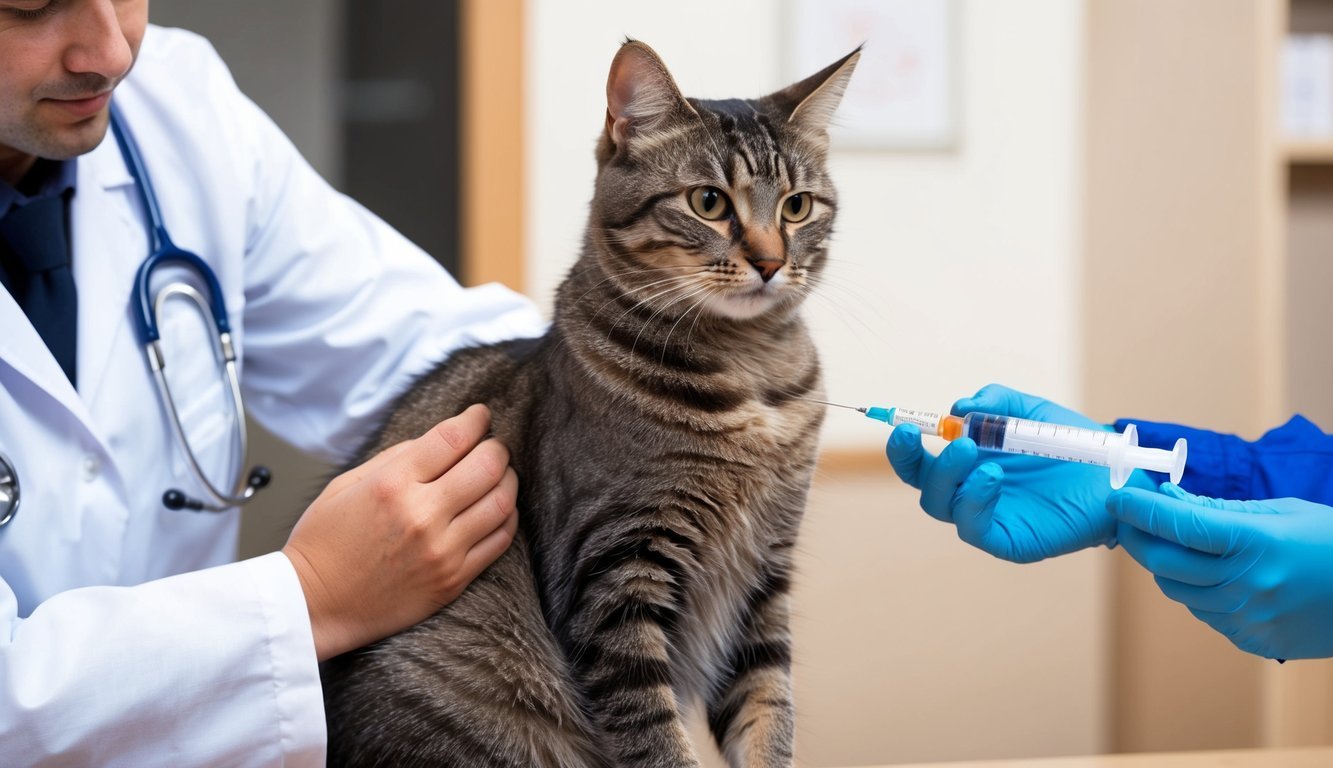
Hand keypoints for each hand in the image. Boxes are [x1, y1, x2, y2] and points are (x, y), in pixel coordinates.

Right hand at [282, 404, 518, 660]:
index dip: (476, 419)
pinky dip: (506, 517)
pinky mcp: (453, 579)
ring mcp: (442, 550)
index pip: (454, 437)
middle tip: (491, 445)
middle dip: (496, 447)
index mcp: (392, 484)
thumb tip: (442, 441)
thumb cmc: (324, 542)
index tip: (480, 415)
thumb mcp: (346, 484)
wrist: (315, 605)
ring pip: (502, 502)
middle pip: (489, 465)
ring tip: (498, 475)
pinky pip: (501, 539)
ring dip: (507, 480)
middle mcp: (422, 515)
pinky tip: (497, 508)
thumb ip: (397, 458)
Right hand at [886, 383, 1130, 562]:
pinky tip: (991, 476)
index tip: (903, 424)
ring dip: (948, 474)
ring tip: (973, 449)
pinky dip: (974, 500)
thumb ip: (996, 402)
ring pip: (941, 505)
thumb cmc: (1073, 445)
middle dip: (911, 460)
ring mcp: (986, 517)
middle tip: (924, 435)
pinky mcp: (1007, 540)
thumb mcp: (1032, 411)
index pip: (921, 459)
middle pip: (922, 484)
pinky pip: (974, 528)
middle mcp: (969, 490)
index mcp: (968, 462)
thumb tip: (959, 408)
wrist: (1117, 474)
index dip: (904, 446)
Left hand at [1108, 484, 1332, 659]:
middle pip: (1163, 563)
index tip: (1117, 499)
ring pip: (1177, 592)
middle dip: (1137, 539)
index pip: (1177, 526)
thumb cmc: (1330, 542)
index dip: (1139, 511)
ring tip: (1182, 548)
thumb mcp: (1282, 511)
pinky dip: (1199, 593)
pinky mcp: (1254, 641)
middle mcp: (1248, 584)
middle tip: (1129, 522)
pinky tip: (1218, 578)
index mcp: (1256, 543)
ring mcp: (1249, 618)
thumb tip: (1169, 499)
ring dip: (1168, 567)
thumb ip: (1220, 510)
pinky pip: (1205, 614)